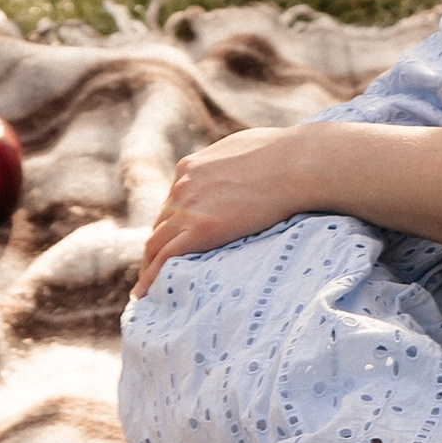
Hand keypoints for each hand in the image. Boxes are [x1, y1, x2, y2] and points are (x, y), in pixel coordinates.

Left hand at [132, 126, 321, 295]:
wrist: (296, 166)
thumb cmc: (282, 155)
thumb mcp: (242, 150)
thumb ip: (227, 165)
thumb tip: (238, 171)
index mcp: (191, 166)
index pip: (174, 201)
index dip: (173, 223)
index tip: (175, 239)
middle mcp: (182, 185)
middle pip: (162, 222)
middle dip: (159, 244)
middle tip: (156, 267)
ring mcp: (188, 207)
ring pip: (156, 242)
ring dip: (149, 264)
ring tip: (145, 287)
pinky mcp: (200, 230)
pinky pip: (166, 257)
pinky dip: (151, 275)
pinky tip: (145, 292)